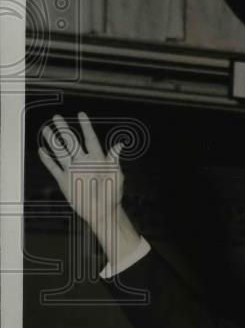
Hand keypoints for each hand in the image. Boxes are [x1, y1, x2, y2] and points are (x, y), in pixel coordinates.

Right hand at [39, 112, 139, 264]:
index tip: (81, 114)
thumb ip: (114, 161)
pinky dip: (48, 160)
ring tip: (46, 130)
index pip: (90, 139)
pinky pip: (54, 168)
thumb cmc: (113, 194)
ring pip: (60, 152)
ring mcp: (73, 170)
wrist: (102, 212)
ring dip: (53, 141)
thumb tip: (119, 145)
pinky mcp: (64, 181)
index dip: (86, 126)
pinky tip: (42, 151)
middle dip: (64, 129)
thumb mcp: (117, 176)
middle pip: (71, 142)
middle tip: (56, 117)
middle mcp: (83, 162)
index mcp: (97, 159)